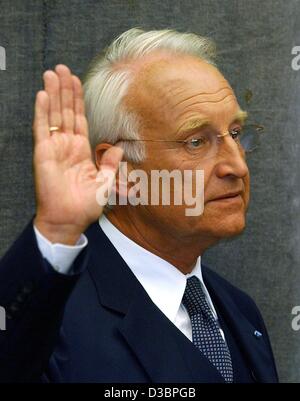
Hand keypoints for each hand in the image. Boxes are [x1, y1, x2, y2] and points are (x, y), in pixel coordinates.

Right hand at [33, 65, 122, 243]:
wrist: (69, 220)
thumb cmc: (85, 205)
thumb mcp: (105, 182)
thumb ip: (110, 163)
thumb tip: (118, 147)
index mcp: (80, 150)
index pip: (79, 119)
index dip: (77, 100)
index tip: (76, 81)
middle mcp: (66, 146)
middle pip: (66, 111)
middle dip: (64, 90)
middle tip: (63, 68)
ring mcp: (54, 147)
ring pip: (54, 114)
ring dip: (53, 93)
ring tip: (52, 73)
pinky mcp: (43, 153)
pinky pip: (42, 128)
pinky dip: (42, 111)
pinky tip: (43, 94)